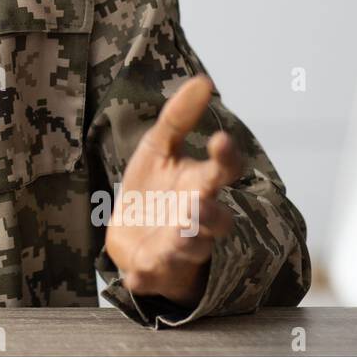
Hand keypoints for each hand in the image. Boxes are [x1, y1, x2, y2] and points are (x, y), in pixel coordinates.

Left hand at [104, 75, 241, 307]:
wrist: (131, 237)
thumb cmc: (155, 191)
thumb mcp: (160, 148)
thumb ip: (179, 118)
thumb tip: (203, 80)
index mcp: (201, 186)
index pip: (224, 171)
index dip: (225, 157)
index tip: (220, 139)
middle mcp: (196, 219)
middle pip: (217, 220)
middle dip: (210, 212)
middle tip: (200, 200)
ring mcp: (176, 248)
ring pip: (192, 249)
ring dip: (187, 241)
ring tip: (182, 228)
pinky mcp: (152, 270)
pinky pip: (153, 276)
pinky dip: (146, 276)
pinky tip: (137, 274)